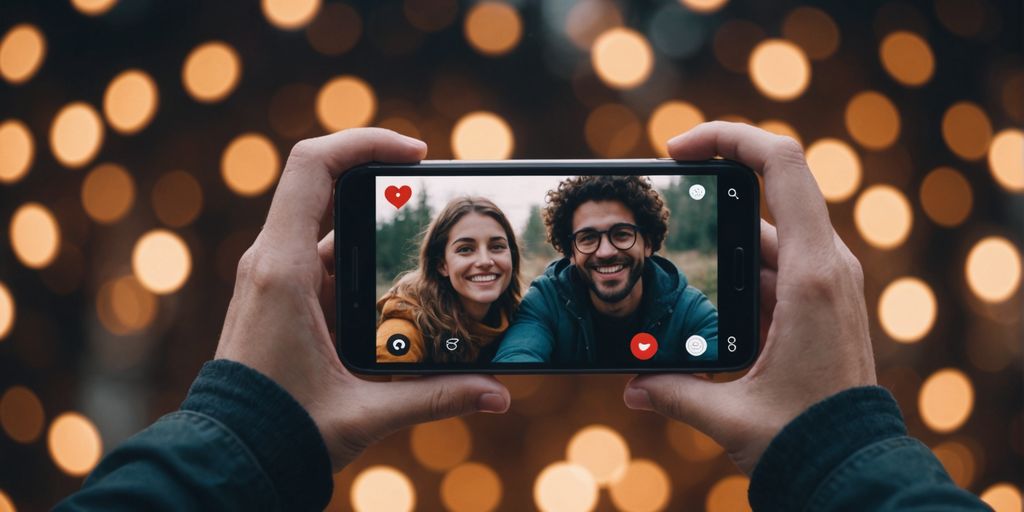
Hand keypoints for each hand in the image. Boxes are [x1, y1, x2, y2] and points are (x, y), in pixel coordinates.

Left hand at [215, 128, 509, 469]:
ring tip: (429, 265)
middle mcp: (273, 263)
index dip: (365, 142)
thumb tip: (498, 394)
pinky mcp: (281, 298)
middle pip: (329, 190)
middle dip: (386, 192)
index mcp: (283, 270)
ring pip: (332, 233)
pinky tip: (398, 299)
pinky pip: (325, 263)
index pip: (313, 166)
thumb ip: (436, 397)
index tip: (414, 153)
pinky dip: (363, 269)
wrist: (229, 457)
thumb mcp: (364, 411)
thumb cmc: (279, 430)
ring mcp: (274, 279)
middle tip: (434, 206)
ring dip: (378, 242)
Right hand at [623, 122, 875, 473]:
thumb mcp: (731, 414)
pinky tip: (703, 301)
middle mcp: (826, 266)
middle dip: (710, 195)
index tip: (678, 147)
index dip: (729, 137)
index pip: (781, 165)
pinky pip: (772, 266)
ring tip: (673, 268)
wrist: (855, 466)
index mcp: (812, 274)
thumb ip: (673, 391)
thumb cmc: (807, 437)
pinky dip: (736, 272)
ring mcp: (826, 282)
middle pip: (766, 195)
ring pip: (764, 236)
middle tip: (662, 202)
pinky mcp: (820, 301)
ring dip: (718, 245)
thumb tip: (631, 384)